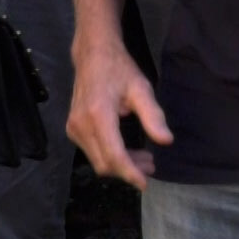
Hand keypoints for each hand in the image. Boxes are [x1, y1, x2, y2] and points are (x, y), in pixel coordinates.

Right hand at [67, 39, 171, 190]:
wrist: (92, 54)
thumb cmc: (118, 69)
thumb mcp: (141, 88)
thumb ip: (153, 115)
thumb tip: (166, 141)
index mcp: (98, 115)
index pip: (114, 156)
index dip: (130, 173)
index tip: (145, 184)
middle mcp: (81, 125)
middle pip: (104, 164)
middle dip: (128, 171)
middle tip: (151, 165)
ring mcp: (74, 128)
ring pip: (98, 161)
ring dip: (120, 165)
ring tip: (144, 158)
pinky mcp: (72, 128)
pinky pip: (92, 152)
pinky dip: (110, 156)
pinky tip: (126, 149)